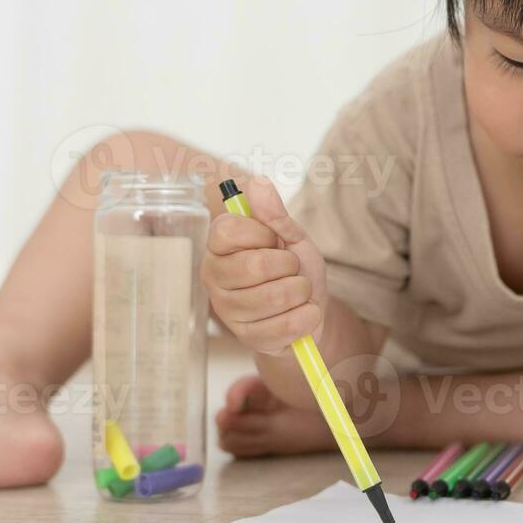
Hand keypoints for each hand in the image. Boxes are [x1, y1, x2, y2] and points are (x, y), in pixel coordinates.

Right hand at [202, 175, 328, 355]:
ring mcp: (228, 311)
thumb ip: (274, 213)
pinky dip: (307, 316)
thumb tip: (257, 182)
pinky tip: (301, 313)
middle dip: (289, 265)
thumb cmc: (293, 268)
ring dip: (301, 290)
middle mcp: (213, 277)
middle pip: (256, 265)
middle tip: (290, 268)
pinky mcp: (247, 339)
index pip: (229, 230)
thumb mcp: (290, 235)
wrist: (309, 308)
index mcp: (218, 246)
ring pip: (276, 296)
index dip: (263, 233)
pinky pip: (286, 325)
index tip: (273, 240)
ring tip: (297, 290)